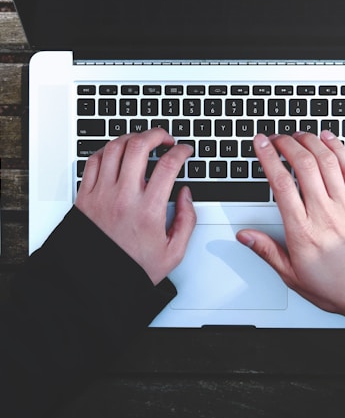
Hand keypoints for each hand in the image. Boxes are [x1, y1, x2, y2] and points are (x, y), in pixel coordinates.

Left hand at [75, 128, 195, 284]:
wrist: (96, 283)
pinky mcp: (85, 196)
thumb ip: (187, 220)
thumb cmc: (131, 268)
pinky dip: (107, 150)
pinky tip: (117, 153)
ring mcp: (102, 194)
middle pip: (139, 146)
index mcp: (148, 210)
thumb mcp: (173, 252)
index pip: (169, 165)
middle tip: (165, 138)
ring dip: (132, 138)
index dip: (182, 151)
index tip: (185, 150)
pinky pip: (94, 160)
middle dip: (157, 134)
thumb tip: (186, 195)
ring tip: (142, 141)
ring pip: (115, 148)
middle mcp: (124, 197)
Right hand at [237, 131, 344, 329]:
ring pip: (327, 161)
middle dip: (286, 143)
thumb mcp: (293, 276)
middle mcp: (325, 214)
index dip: (268, 157)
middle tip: (275, 137)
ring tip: (298, 134)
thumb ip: (267, 251)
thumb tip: (245, 236)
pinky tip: (329, 139)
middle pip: (303, 165)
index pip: (281, 184)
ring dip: (310, 141)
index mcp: (303, 231)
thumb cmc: (337, 287)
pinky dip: (338, 149)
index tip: (260, 144)